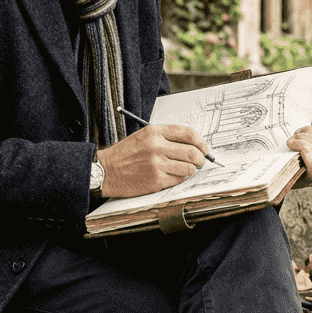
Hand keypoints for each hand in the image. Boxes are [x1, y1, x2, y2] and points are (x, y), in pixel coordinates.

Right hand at [95, 124, 211, 197]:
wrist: (106, 171)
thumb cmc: (125, 154)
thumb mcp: (143, 136)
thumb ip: (166, 138)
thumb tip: (193, 145)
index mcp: (154, 132)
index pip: (187, 133)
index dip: (201, 142)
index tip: (205, 148)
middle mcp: (156, 146)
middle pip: (192, 152)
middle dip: (201, 159)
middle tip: (200, 162)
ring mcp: (156, 164)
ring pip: (188, 168)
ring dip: (189, 170)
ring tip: (182, 169)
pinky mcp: (156, 180)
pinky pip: (178, 180)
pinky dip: (178, 179)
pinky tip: (169, 176)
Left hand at [289, 119, 311, 188]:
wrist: (277, 173)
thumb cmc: (292, 154)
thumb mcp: (307, 139)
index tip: (299, 130)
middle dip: (306, 137)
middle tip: (292, 137)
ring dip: (303, 144)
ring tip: (290, 143)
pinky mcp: (311, 180)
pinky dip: (305, 154)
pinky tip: (293, 151)